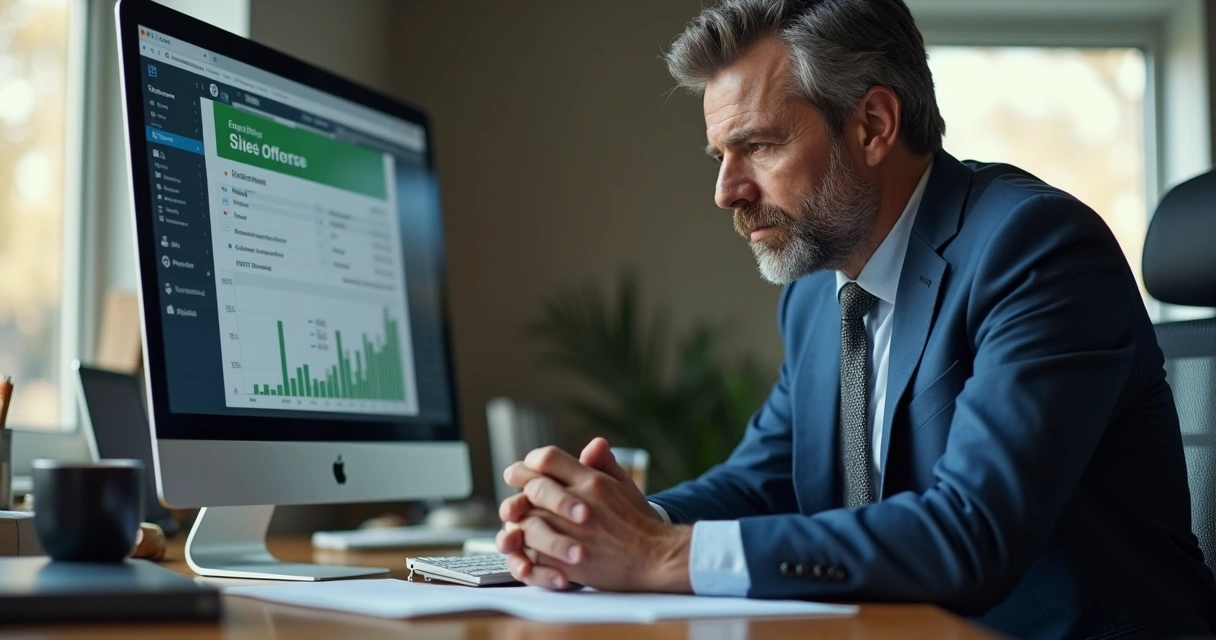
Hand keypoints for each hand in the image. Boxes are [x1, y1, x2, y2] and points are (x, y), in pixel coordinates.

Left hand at [495, 438, 691, 591]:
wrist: (656, 558)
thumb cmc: (639, 521)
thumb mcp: (626, 485)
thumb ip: (605, 463)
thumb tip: (593, 443)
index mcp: (592, 482)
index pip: (547, 459)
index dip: (529, 462)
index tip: (522, 470)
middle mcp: (579, 504)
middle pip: (532, 489)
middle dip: (517, 490)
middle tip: (512, 496)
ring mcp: (572, 534)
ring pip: (527, 521)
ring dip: (517, 523)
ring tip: (517, 526)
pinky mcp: (567, 563)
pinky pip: (533, 556)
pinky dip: (523, 555)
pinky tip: (524, 553)